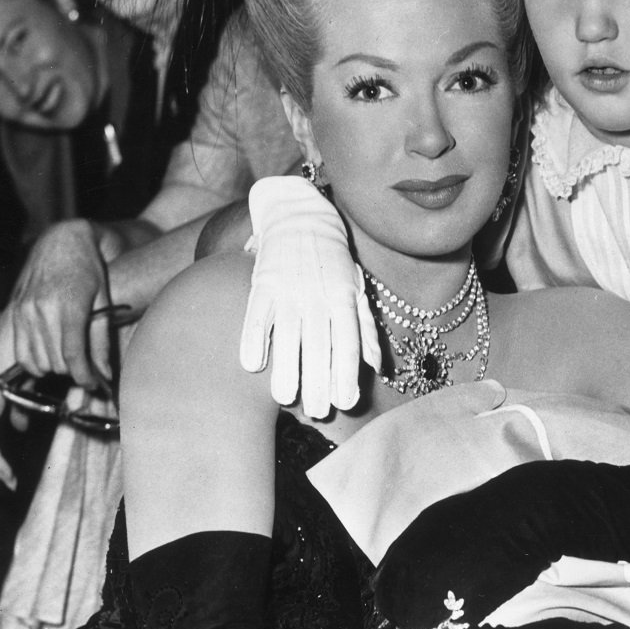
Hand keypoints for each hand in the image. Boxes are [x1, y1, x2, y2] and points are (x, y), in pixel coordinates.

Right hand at [5, 219, 118, 391]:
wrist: (62, 243)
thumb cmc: (89, 270)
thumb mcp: (104, 301)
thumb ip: (101, 340)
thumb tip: (104, 375)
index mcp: (69, 305)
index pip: (73, 354)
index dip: (84, 376)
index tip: (95, 385)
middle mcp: (42, 309)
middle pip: (55, 362)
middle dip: (73, 373)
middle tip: (88, 371)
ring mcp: (24, 311)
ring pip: (36, 361)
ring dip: (55, 369)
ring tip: (72, 362)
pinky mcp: (14, 313)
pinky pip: (21, 353)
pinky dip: (36, 363)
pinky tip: (52, 358)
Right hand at [239, 177, 380, 417]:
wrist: (300, 217)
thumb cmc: (333, 262)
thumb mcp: (357, 289)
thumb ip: (366, 328)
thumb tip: (377, 367)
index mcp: (344, 297)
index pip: (348, 340)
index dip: (347, 372)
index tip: (346, 402)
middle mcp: (318, 294)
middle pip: (320, 343)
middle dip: (319, 380)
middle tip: (318, 411)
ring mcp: (289, 288)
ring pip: (288, 334)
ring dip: (286, 368)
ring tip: (285, 399)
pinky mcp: (263, 282)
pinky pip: (257, 314)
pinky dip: (254, 339)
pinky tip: (252, 365)